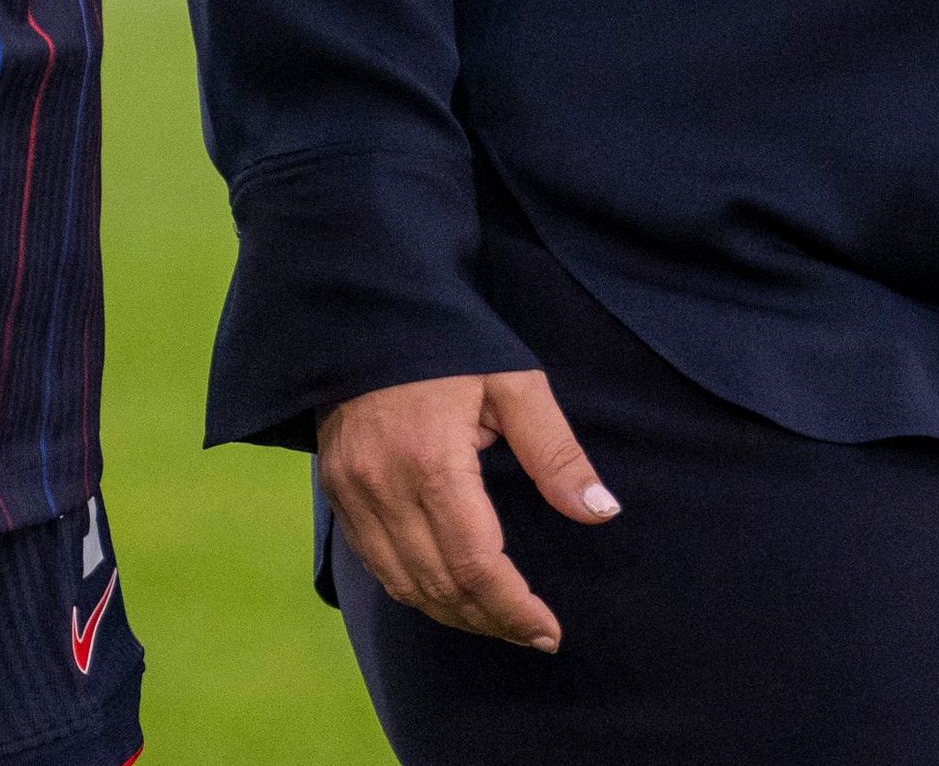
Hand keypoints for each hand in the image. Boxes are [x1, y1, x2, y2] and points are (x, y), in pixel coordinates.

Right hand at [317, 369, 620, 651]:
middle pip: (439, 586)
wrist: (367, 305)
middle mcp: (383, 487)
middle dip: (491, 621)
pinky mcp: (336, 490)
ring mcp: (352, 492)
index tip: (549, 631)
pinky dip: (414, 590)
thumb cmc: (449, 340)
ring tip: (499, 620)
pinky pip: (374, 564)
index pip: (474, 565)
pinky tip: (448, 591)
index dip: (514, 609)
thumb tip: (601, 512)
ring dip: (454, 614)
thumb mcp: (514, 383)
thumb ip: (556, 453)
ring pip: (404, 585)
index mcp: (431, 462)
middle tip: (534, 633)